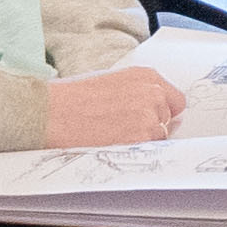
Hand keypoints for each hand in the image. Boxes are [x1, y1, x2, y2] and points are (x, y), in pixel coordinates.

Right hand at [31, 61, 189, 152]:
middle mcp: (152, 93)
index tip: (152, 118)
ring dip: (143, 140)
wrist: (51, 113)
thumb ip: (139, 93)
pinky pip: (149, 150)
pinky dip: (135, 150)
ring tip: (113, 135)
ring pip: (160, 137)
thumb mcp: (112, 82)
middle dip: (152, 126)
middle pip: (169, 119)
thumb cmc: (73, 98)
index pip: (175, 99)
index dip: (164, 112)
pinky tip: (114, 143)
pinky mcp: (141, 137)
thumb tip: (157, 112)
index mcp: (145, 76)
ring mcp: (149, 116)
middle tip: (123, 128)